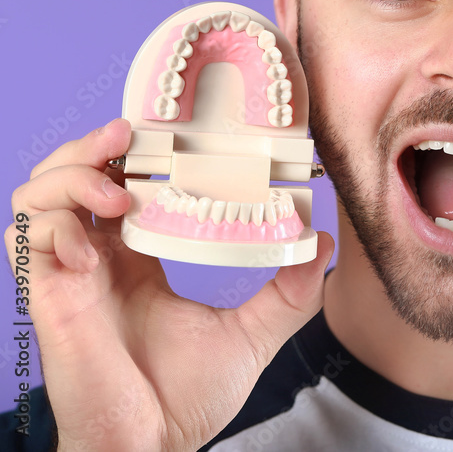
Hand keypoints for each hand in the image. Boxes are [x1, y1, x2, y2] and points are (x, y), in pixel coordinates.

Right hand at [4, 119, 334, 451]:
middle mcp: (99, 258)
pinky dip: (54, 226)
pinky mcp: (49, 298)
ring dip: (72, 176)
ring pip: (38, 195)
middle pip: (74, 174)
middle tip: (131, 135)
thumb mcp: (252, 333)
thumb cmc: (186, 398)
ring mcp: (69, 276)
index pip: (124, 184)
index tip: (175, 132)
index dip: (138, 153)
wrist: (151, 448)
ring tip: (117, 194)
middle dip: (94, 145)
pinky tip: (94, 247)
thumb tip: (323, 242)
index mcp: (138, 258)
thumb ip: (289, 291)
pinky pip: (25, 240)